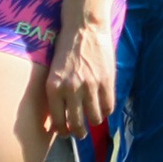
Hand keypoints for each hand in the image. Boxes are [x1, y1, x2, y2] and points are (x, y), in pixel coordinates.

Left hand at [41, 14, 114, 140]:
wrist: (84, 28)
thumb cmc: (66, 48)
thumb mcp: (54, 72)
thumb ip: (57, 93)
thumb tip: (60, 116)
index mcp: (54, 88)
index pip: (58, 122)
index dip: (63, 132)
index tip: (66, 133)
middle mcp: (71, 90)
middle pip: (77, 124)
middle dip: (79, 133)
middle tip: (80, 133)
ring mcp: (90, 86)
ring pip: (95, 118)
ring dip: (94, 122)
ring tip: (93, 119)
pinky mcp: (106, 81)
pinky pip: (108, 106)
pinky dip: (106, 111)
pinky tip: (103, 107)